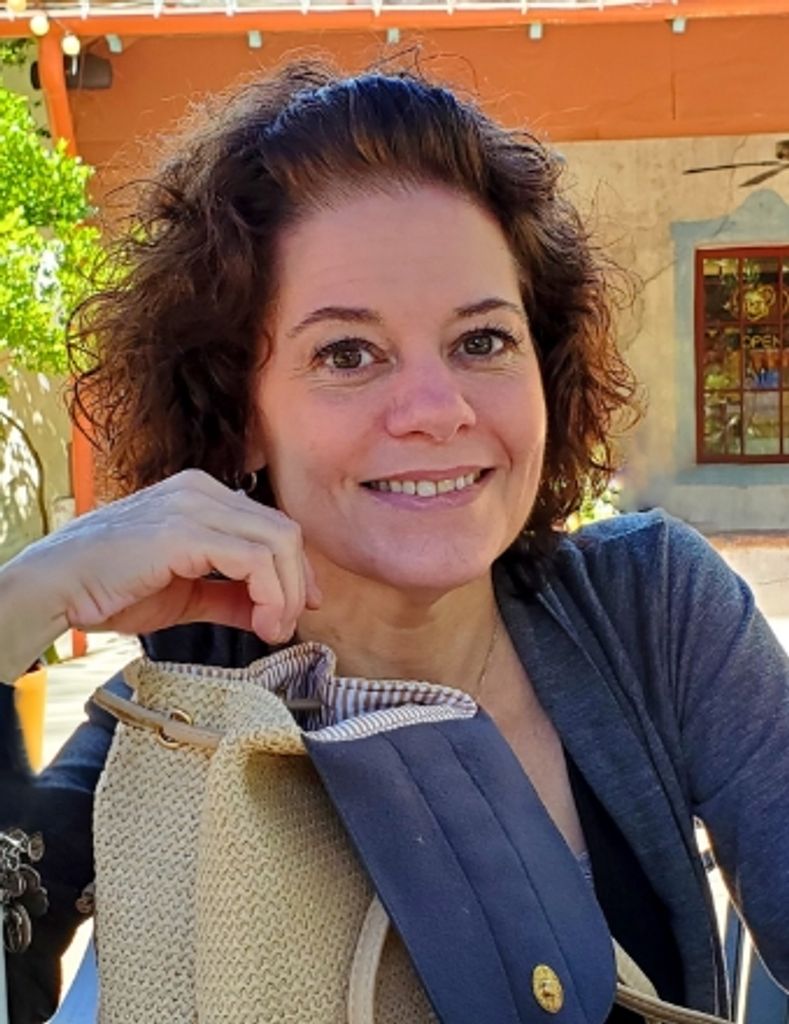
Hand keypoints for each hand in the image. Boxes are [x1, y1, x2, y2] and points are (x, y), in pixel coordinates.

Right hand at [14, 470, 321, 645]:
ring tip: (274, 629)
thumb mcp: (185, 594)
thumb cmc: (108, 588)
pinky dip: (270, 595)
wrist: (54, 588)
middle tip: (289, 625)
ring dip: (287, 594)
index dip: (294, 570)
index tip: (298, 608)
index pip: (271, 526)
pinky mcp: (184, 531)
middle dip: (297, 583)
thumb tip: (270, 613)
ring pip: (278, 542)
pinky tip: (262, 623)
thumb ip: (229, 596)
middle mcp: (202, 491)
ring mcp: (193, 506)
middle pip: (283, 531)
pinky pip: (254, 559)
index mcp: (202, 495)